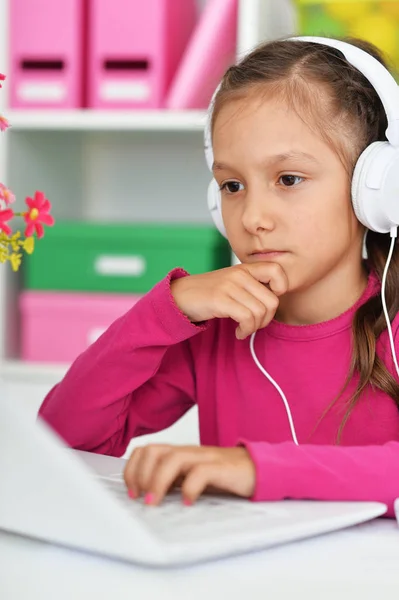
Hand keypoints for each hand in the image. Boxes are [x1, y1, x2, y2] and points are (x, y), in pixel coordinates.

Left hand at [123, 444, 255, 505]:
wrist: (259, 468)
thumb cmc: (225, 476)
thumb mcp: (193, 478)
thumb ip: (174, 482)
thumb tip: (147, 497)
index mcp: (180, 453)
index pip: (147, 450)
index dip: (133, 469)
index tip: (131, 492)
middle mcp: (189, 452)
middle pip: (154, 450)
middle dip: (140, 474)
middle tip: (141, 498)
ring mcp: (205, 457)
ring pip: (173, 459)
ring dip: (157, 481)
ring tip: (155, 502)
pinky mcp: (222, 467)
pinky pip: (201, 472)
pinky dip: (190, 488)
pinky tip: (188, 502)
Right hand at [170, 262, 287, 338]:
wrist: (179, 296)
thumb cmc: (209, 294)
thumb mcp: (232, 284)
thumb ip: (252, 286)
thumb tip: (275, 300)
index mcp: (244, 268)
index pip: (277, 270)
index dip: (281, 287)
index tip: (267, 302)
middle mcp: (239, 274)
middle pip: (272, 300)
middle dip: (267, 319)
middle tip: (254, 324)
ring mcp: (229, 286)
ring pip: (260, 312)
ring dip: (254, 327)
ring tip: (244, 329)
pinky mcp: (220, 299)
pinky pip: (246, 318)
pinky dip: (245, 330)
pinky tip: (238, 333)